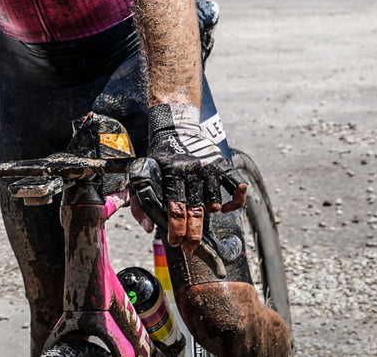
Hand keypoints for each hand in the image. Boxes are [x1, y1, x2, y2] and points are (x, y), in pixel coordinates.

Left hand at [146, 103, 246, 252]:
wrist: (176, 127)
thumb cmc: (158, 159)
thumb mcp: (141, 175)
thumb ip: (139, 203)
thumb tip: (149, 228)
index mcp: (171, 172)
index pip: (175, 208)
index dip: (176, 230)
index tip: (175, 243)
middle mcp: (192, 169)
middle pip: (196, 211)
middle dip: (192, 235)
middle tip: (188, 248)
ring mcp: (210, 167)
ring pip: (214, 203)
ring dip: (207, 216)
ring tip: (197, 218)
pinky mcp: (223, 165)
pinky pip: (237, 187)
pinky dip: (236, 202)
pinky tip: (223, 209)